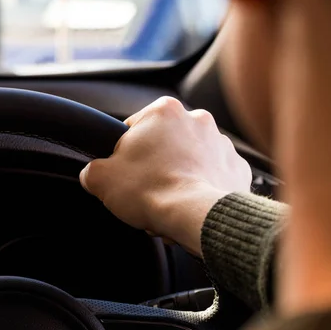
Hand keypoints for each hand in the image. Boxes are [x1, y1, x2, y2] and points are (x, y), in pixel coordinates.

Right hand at [80, 97, 251, 254]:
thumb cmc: (152, 191)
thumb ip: (92, 171)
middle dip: (155, 166)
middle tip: (145, 190)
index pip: (133, 128)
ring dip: (179, 177)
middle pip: (164, 144)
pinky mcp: (237, 169)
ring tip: (168, 202)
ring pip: (190, 161)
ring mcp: (222, 144)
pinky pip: (212, 178)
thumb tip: (93, 175)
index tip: (124, 173)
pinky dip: (202, 190)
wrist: (198, 218)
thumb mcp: (102, 179)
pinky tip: (189, 206)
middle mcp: (197, 119)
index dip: (124, 154)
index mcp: (163, 111)